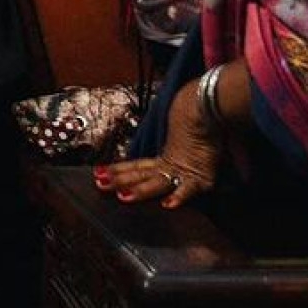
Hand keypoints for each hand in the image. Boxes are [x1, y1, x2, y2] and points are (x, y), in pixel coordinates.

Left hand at [98, 80, 219, 208]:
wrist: (208, 103)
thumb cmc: (201, 112)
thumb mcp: (189, 130)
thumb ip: (188, 142)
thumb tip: (195, 145)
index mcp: (169, 155)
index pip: (138, 164)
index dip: (119, 168)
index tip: (99, 171)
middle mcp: (173, 163)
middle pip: (142, 173)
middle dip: (120, 179)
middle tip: (99, 183)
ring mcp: (184, 169)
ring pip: (157, 182)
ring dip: (140, 190)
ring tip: (123, 196)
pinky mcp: (200, 174)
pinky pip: (188, 188)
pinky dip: (179, 196)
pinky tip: (167, 205)